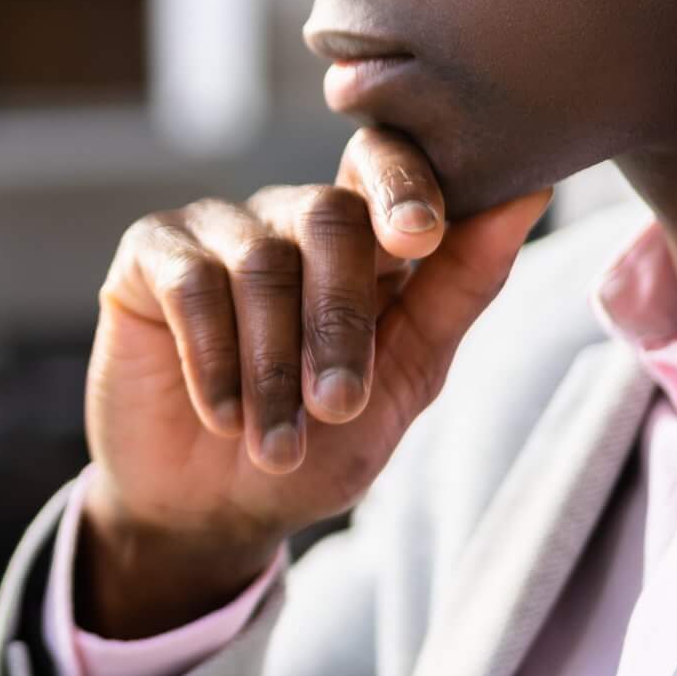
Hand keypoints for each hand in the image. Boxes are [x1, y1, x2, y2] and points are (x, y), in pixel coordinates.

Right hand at [79, 125, 551, 635]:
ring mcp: (216, 229)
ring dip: (273, 367)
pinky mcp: (148, 255)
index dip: (405, 184)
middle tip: (338, 407)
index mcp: (362, 235)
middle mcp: (288, 216)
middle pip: (328, 215)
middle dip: (339, 320)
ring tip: (276, 445)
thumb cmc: (317, 445)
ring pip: (260, 262)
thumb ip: (459, 290)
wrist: (209, 512)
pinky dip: (212, 359)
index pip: (386, 163)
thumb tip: (527, 194)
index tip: (419, 237)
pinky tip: (223, 416)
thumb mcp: (405, 380)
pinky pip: (191, 284)